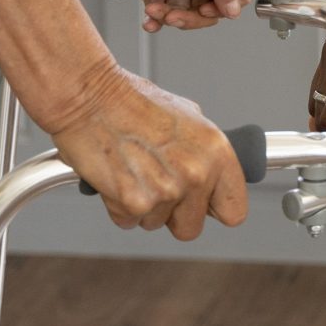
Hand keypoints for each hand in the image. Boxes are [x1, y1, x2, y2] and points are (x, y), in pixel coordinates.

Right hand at [45, 62, 250, 239]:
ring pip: (156, 225)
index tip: (203, 205)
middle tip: (156, 183)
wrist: (91, 98)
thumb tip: (213, 175)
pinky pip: (129, 221)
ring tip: (134, 170)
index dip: (213, 209)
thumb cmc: (132, 102)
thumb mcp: (187, 116)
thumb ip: (204, 153)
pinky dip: (119, 206)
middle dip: (173, 213)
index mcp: (217, 152)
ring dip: (143, 205)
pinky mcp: (134, 203)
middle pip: (191, 227)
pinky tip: (117, 176)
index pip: (234, 211)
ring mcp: (166, 191)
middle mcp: (197, 174)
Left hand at [93, 0, 246, 32]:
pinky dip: (156, 18)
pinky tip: (150, 18)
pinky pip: (162, 10)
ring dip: (170, 17)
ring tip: (157, 10)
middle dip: (191, 16)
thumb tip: (234, 7)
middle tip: (177, 16)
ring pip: (184, 11)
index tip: (208, 9)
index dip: (223, 4)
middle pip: (208, 5)